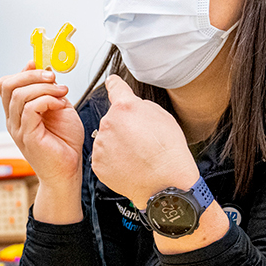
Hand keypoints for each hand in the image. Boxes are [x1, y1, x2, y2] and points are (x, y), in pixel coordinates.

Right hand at [0, 65, 82, 184]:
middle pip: (7, 85)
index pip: (8, 84)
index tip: (43, 66)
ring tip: (61, 92)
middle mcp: (13, 120)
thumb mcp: (59, 108)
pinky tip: (59, 104)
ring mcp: (18, 128)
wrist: (68, 172)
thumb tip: (48, 71)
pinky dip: (47, 100)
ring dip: (44, 87)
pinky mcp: (27, 136)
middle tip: (52, 76)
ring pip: (19, 94)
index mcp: (17, 112)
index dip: (24, 71)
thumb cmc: (64, 144)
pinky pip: (30, 109)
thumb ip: (50, 91)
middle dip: (31, 74)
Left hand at [91, 75, 198, 207]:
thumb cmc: (168, 152)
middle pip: (113, 118)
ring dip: (117, 143)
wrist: (165, 183)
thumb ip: (141, 106)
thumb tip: (131, 105)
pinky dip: (113, 159)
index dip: (114, 84)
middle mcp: (108, 123)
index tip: (111, 82)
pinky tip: (129, 163)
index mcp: (124, 108)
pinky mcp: (97, 163)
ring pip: (107, 138)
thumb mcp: (162, 116)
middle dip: (123, 125)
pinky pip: (104, 156)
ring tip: (137, 154)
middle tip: (141, 139)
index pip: (114, 86)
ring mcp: (101, 144)